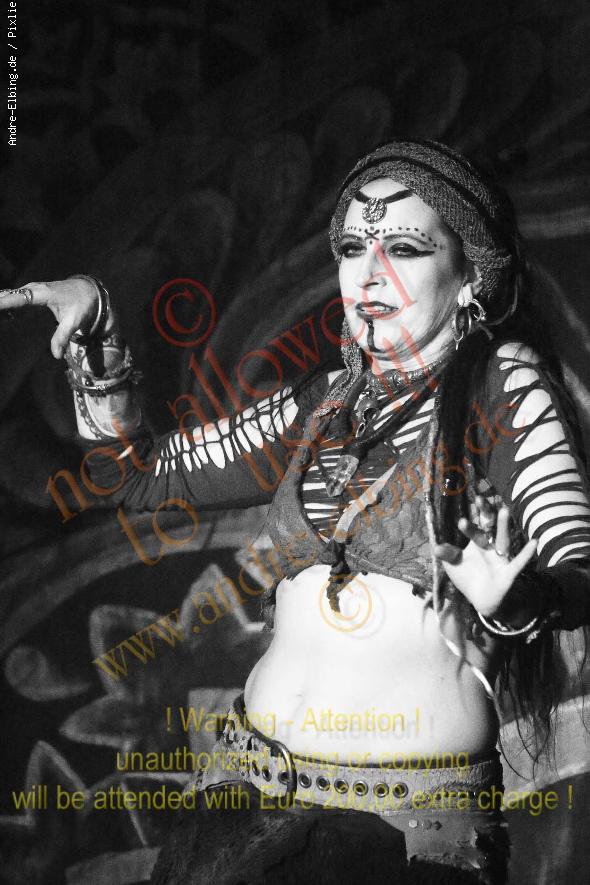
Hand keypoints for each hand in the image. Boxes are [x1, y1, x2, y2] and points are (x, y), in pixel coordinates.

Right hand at [0, 278, 113, 358]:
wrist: (88, 290)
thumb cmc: (81, 305)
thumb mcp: (74, 322)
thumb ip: (62, 337)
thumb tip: (56, 355)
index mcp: (44, 293)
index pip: (20, 297)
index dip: (5, 301)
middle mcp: (35, 288)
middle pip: (11, 294)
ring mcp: (32, 288)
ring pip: (10, 293)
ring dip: (1, 302)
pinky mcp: (31, 291)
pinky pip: (14, 295)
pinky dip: (5, 301)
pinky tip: (0, 309)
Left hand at [433, 497, 537, 617]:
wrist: (483, 601)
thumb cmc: (469, 577)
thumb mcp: (455, 565)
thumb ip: (448, 555)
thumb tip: (436, 547)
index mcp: (478, 542)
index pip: (476, 524)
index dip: (474, 513)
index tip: (472, 498)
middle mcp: (491, 546)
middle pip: (488, 527)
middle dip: (485, 514)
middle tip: (480, 499)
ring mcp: (500, 558)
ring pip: (502, 540)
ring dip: (502, 526)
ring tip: (505, 511)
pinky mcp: (508, 573)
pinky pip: (518, 563)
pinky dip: (526, 554)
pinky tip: (534, 542)